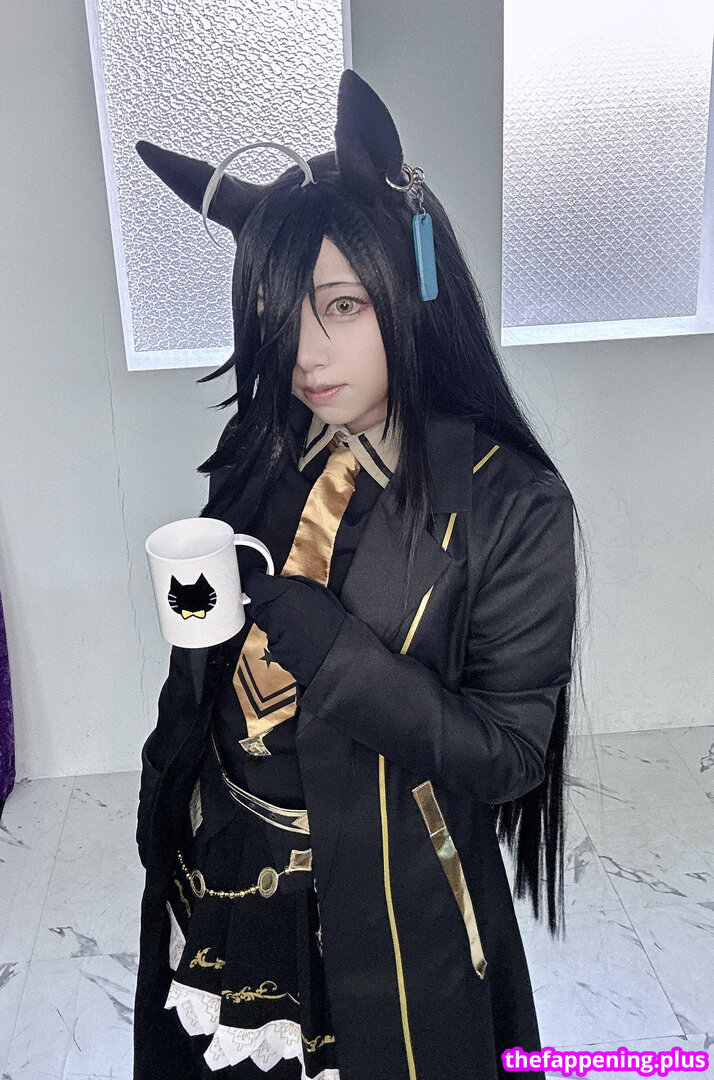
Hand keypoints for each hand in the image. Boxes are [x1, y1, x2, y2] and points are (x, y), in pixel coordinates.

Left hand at [243, 571, 346, 685]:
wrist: (337, 651)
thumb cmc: (331, 622)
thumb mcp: (315, 590)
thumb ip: (290, 584)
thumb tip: (278, 582)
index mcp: (282, 594)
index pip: (253, 583)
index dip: (257, 581)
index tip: (261, 581)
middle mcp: (272, 613)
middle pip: (255, 604)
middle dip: (264, 601)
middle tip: (282, 602)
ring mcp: (271, 633)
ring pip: (263, 622)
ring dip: (272, 620)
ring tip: (295, 623)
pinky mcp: (273, 650)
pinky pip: (271, 639)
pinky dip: (279, 637)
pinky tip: (296, 636)